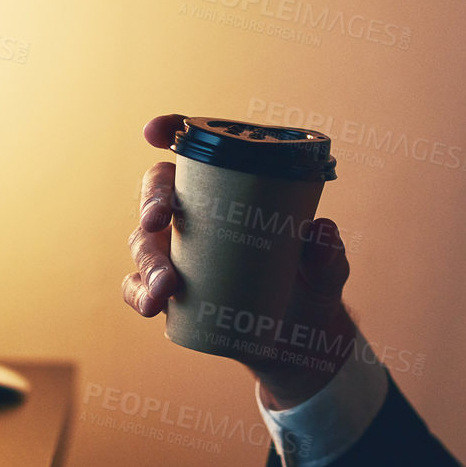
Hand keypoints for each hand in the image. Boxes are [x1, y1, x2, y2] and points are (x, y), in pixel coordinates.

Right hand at [122, 113, 358, 408]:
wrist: (299, 337)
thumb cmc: (311, 284)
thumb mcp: (327, 268)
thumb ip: (328, 252)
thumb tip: (320, 231)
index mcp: (232, 187)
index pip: (195, 149)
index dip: (169, 129)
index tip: (155, 132)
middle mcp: (196, 212)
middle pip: (158, 190)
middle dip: (151, 200)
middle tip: (159, 220)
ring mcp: (177, 252)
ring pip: (144, 241)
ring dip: (148, 261)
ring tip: (166, 287)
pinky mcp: (168, 291)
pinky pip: (137, 287)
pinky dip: (138, 293)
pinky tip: (152, 305)